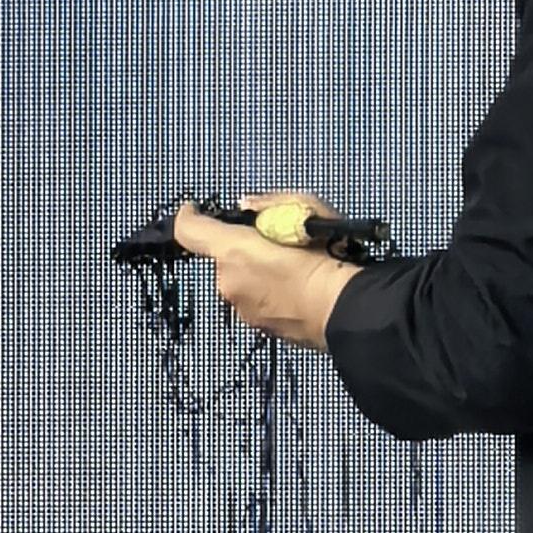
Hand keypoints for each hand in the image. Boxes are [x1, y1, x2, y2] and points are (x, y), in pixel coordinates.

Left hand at [172, 193, 353, 349]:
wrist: (345, 312)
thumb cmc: (326, 257)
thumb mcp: (304, 210)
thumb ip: (269, 204)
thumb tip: (248, 206)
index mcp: (233, 251)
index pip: (190, 231)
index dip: (187, 216)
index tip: (192, 209)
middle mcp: (228, 283)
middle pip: (222, 258)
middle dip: (241, 249)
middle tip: (274, 242)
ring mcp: (241, 309)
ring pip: (239, 282)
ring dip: (256, 272)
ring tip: (292, 268)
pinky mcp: (258, 328)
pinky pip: (255, 301)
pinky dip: (268, 292)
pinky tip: (295, 289)